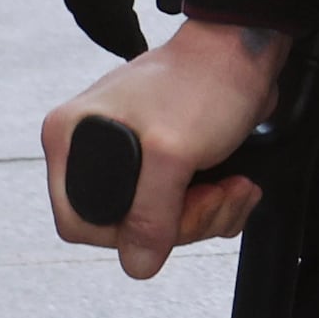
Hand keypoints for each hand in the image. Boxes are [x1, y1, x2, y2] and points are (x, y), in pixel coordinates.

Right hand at [43, 17, 284, 281]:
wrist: (245, 54)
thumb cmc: (203, 81)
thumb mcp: (172, 152)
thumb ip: (151, 213)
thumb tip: (137, 263)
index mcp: (72, 139)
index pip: (76, 221)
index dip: (123, 234)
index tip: (164, 218)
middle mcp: (92, 148)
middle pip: (125, 228)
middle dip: (181, 223)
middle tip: (213, 196)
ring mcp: (130, 157)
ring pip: (159, 223)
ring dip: (207, 215)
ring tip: (232, 187)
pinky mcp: (164, 162)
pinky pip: (182, 208)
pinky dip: (214, 206)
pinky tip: (234, 184)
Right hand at [44, 0, 185, 56]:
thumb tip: (172, 12)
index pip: (113, 16)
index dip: (128, 39)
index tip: (144, 56)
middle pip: (91, 18)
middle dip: (112, 38)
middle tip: (135, 54)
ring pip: (79, 5)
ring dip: (99, 24)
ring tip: (124, 37)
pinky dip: (90, 4)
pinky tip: (112, 5)